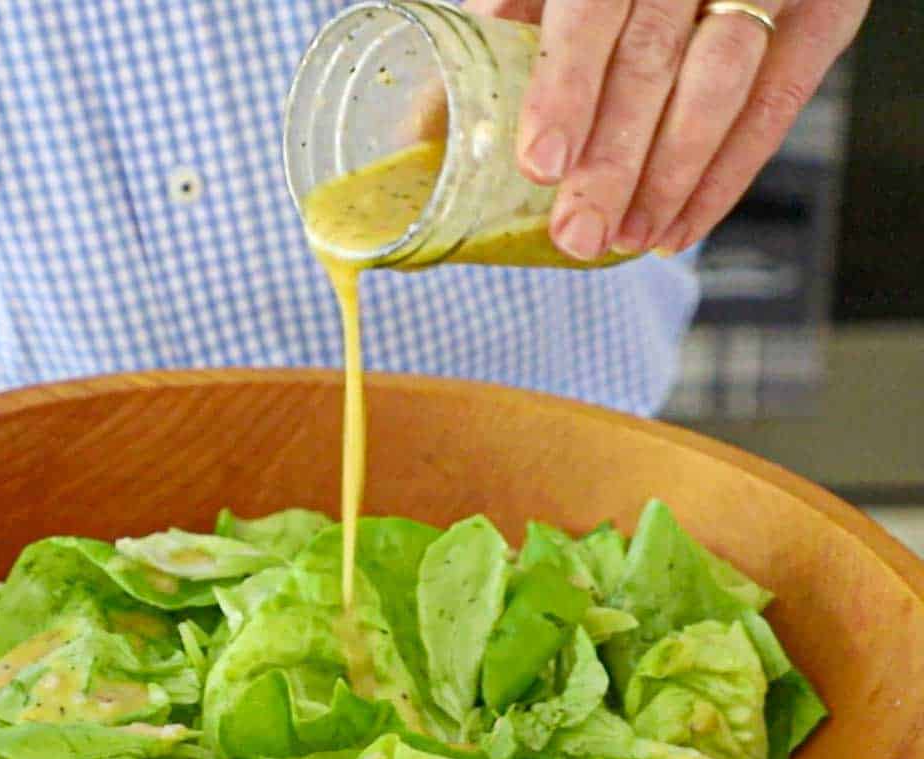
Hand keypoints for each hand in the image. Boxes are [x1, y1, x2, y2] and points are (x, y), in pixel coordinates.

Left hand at [467, 0, 867, 258]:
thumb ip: (506, 28)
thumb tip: (430, 127)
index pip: (593, 6)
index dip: (565, 86)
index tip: (541, 164)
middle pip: (656, 57)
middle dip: (615, 160)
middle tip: (578, 232)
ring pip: (723, 82)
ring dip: (670, 177)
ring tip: (624, 239)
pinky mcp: (824, 7)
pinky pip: (779, 102)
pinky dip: (727, 177)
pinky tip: (679, 228)